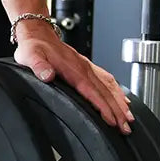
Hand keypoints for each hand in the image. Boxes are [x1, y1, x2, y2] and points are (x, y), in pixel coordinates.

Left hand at [13, 30, 132, 133]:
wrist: (38, 33)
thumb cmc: (34, 46)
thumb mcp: (30, 56)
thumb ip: (39, 67)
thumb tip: (47, 75)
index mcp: (73, 69)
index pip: (93, 92)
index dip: (104, 107)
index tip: (112, 120)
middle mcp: (84, 68)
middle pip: (106, 92)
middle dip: (118, 111)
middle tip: (126, 128)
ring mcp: (87, 67)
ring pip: (109, 87)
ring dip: (121, 103)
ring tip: (129, 118)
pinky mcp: (86, 67)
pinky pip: (107, 80)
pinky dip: (117, 91)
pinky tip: (122, 99)